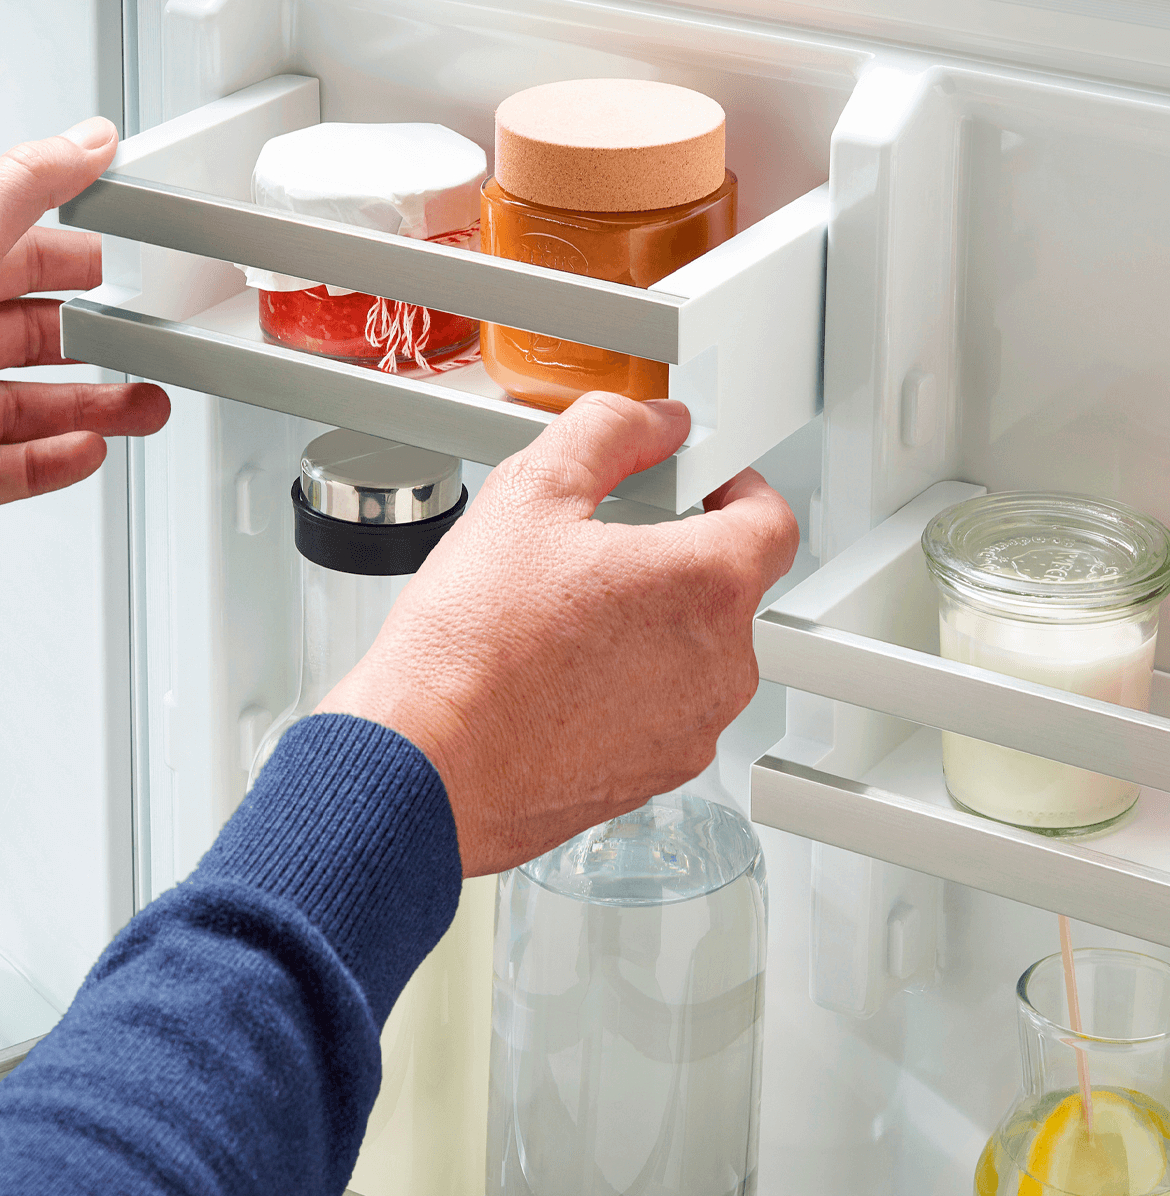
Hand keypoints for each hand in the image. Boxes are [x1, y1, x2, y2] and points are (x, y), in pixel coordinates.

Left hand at [0, 117, 169, 534]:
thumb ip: (23, 192)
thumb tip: (86, 140)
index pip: (13, 260)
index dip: (73, 261)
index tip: (124, 267)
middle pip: (25, 340)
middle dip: (95, 345)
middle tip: (147, 348)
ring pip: (22, 412)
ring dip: (92, 410)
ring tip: (143, 408)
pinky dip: (49, 464)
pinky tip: (87, 451)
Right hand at [317, 393, 799, 875]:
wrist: (425, 764)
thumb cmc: (471, 646)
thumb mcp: (530, 493)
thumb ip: (609, 431)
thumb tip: (654, 421)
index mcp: (707, 585)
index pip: (770, 518)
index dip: (736, 488)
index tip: (699, 484)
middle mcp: (720, 665)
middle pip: (727, 587)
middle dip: (674, 558)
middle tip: (598, 548)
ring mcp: (692, 728)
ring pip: (694, 653)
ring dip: (650, 626)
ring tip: (563, 618)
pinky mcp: (656, 775)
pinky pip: (662, 711)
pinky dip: (627, 688)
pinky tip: (557, 675)